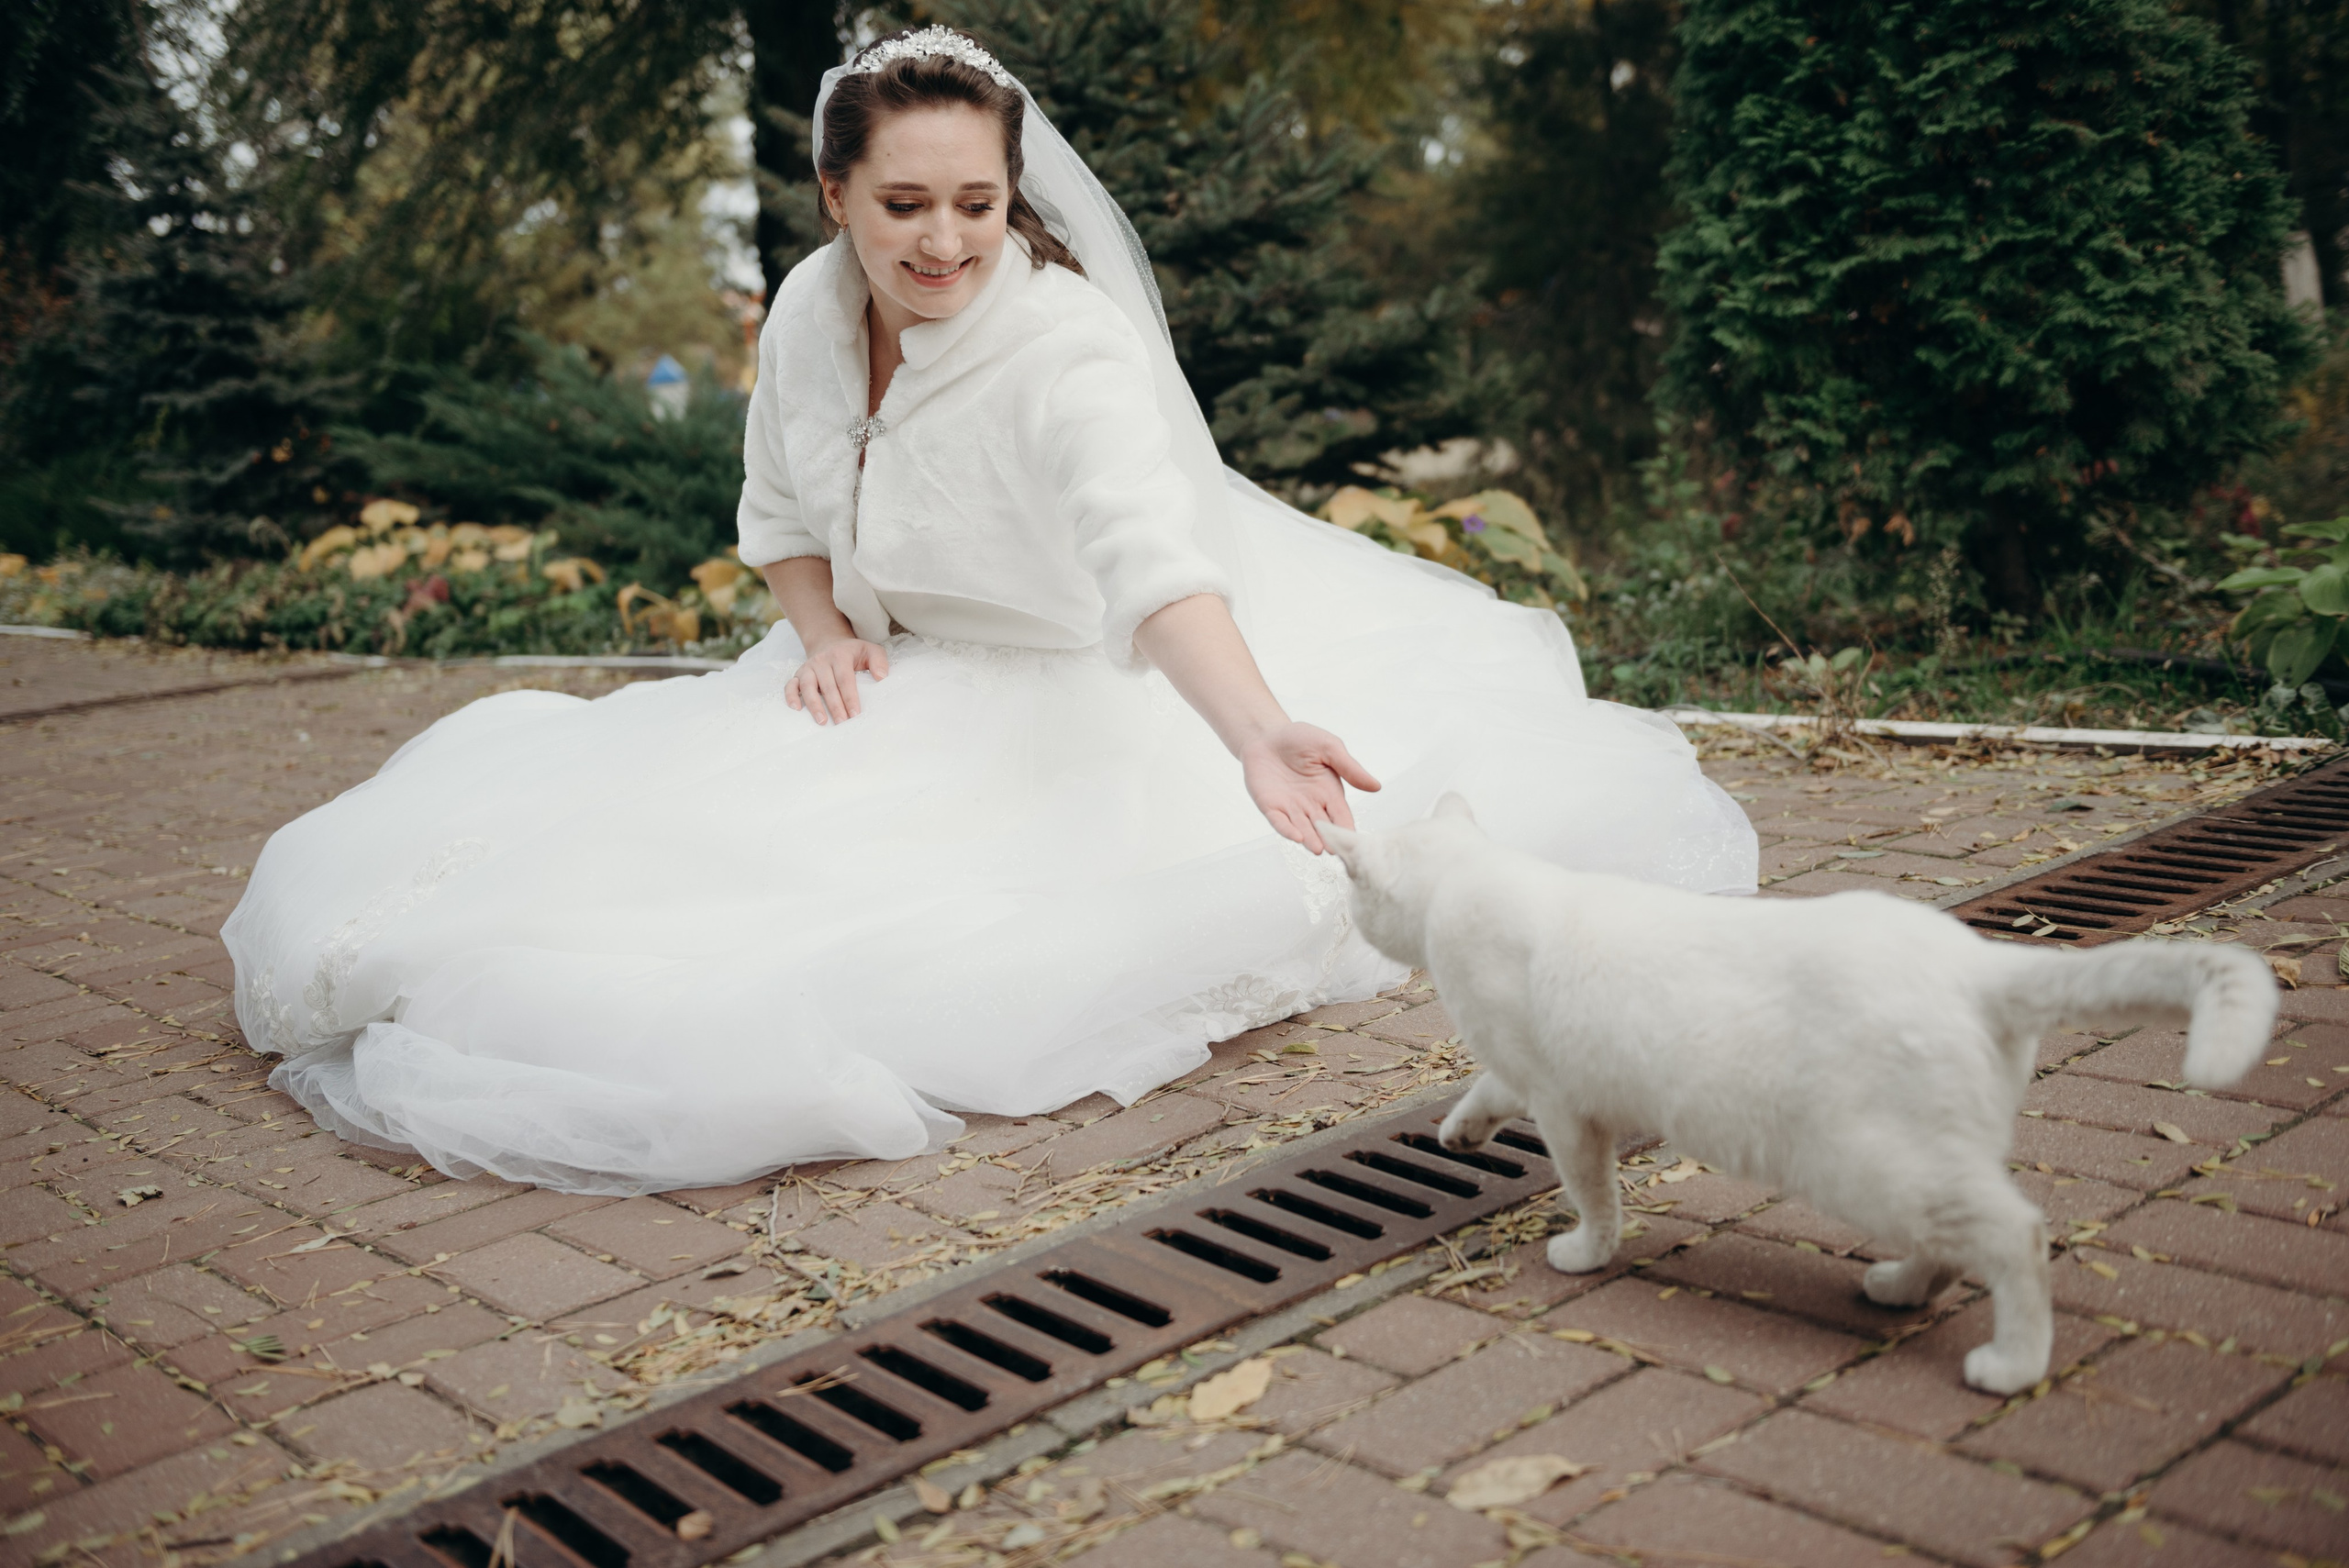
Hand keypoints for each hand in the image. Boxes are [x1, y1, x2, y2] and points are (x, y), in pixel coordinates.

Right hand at [785, 637, 890, 723]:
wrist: (829, 643)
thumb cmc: (853, 653)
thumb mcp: (870, 650)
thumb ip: (879, 661)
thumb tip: (881, 677)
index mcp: (840, 655)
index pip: (844, 678)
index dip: (849, 697)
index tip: (855, 714)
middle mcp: (821, 661)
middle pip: (827, 686)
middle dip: (835, 706)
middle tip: (842, 722)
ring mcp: (808, 668)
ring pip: (808, 687)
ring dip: (814, 705)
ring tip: (822, 721)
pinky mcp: (798, 675)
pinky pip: (790, 685)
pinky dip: (791, 696)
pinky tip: (796, 709)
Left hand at [1239, 721, 1379, 853]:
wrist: (1267, 734)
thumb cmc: (1300, 739)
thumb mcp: (1329, 747)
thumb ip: (1349, 767)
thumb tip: (1376, 786)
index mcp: (1329, 793)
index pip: (1341, 816)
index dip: (1346, 828)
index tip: (1354, 842)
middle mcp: (1312, 805)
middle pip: (1323, 827)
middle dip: (1329, 839)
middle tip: (1336, 851)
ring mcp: (1291, 808)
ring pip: (1303, 828)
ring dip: (1310, 840)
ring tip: (1318, 849)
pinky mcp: (1271, 807)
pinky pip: (1279, 822)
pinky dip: (1287, 830)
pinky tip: (1296, 837)